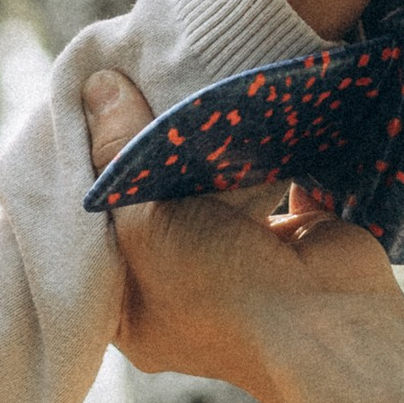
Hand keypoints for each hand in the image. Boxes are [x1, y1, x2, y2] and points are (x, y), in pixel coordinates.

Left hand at [87, 71, 403, 395]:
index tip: (74, 119)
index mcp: (132, 310)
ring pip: (205, 188)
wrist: (329, 324)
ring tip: (172, 78)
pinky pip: (261, 176)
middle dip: (142, 153)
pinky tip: (234, 94)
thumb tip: (94, 86)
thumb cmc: (218, 291)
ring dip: (197, 143)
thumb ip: (118, 157)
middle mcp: (180, 287)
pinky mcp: (288, 231)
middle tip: (123, 86)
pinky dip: (253, 142)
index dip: (84, 182)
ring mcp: (238, 261)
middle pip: (149, 207)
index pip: (93, 236)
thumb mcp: (144, 226)